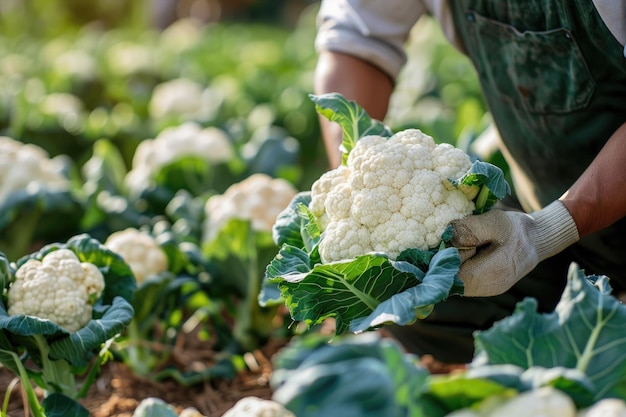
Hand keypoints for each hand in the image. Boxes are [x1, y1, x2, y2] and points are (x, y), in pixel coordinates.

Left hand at [449, 201, 578, 296]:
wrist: (538, 237)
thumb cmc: (516, 229)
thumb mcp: (494, 221)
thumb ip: (470, 229)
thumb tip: (446, 238)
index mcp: (488, 275)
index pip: (449, 273)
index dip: (444, 256)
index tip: (453, 239)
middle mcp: (485, 288)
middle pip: (450, 277)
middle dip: (448, 258)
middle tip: (465, 240)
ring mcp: (485, 289)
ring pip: (455, 278)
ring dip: (455, 261)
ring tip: (472, 245)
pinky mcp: (485, 285)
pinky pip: (463, 277)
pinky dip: (461, 264)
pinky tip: (472, 250)